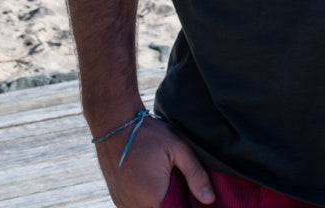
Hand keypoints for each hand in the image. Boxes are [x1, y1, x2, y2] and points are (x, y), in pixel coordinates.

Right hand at [95, 115, 215, 207]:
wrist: (115, 125)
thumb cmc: (148, 135)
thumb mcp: (178, 149)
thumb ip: (195, 174)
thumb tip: (210, 199)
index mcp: (153, 199)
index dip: (186, 204)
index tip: (193, 193)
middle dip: (175, 202)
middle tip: (179, 180)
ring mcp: (124, 205)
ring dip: (161, 202)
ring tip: (167, 179)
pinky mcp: (118, 200)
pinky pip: (137, 207)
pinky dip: (148, 201)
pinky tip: (154, 182)